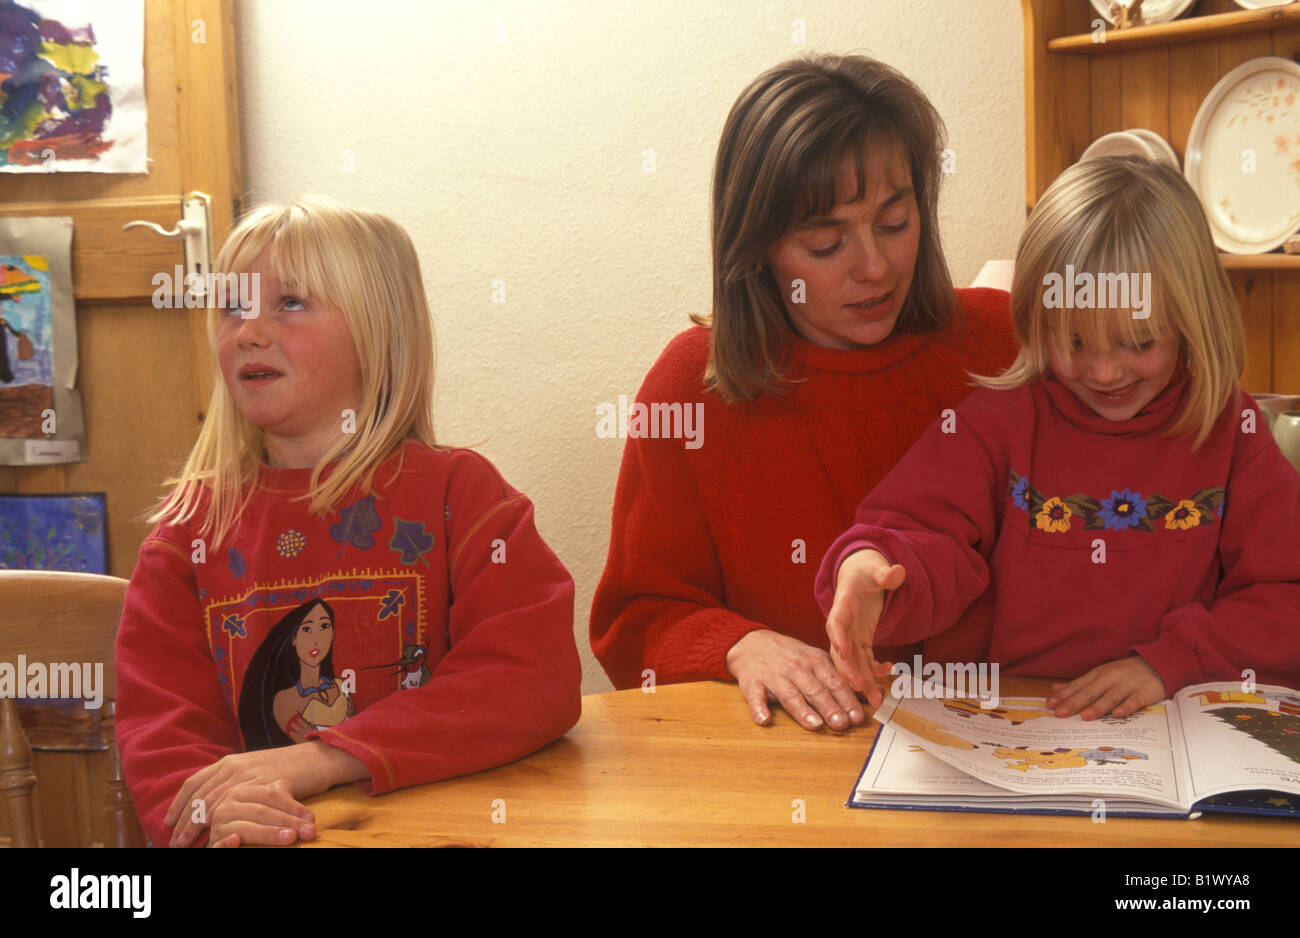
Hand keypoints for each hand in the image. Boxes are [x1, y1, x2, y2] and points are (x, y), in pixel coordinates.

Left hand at [166, 741, 365, 846]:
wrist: (317, 759)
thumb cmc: (288, 767)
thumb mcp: (255, 769)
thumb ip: (235, 781)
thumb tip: (218, 799)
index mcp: (229, 762)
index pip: (194, 783)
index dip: (178, 804)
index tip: (168, 822)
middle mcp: (233, 767)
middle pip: (199, 797)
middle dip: (183, 822)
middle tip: (175, 842)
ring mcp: (247, 776)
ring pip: (211, 804)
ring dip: (196, 827)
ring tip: (188, 845)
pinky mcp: (261, 786)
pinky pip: (234, 807)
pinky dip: (220, 823)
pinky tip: (215, 835)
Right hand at [208, 779, 315, 847]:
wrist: (237, 841)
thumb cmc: (255, 822)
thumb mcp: (266, 806)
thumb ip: (275, 794)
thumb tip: (286, 784)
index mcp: (240, 791)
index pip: (269, 795)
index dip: (292, 806)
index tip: (311, 818)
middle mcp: (227, 806)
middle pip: (261, 811)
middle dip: (288, 821)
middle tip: (310, 831)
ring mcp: (218, 825)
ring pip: (246, 828)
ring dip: (269, 833)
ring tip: (291, 837)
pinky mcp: (214, 843)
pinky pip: (218, 844)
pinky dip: (226, 843)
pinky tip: (236, 841)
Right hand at [725, 630, 865, 731]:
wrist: (752, 644)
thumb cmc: (790, 656)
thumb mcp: (817, 660)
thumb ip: (843, 678)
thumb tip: (876, 691)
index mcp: (814, 662)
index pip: (834, 682)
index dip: (847, 699)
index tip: (858, 716)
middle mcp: (796, 668)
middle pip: (814, 689)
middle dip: (829, 707)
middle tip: (841, 723)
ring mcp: (774, 676)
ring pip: (789, 694)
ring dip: (802, 710)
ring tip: (814, 724)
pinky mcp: (752, 683)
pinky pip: (755, 696)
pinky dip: (759, 708)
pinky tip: (764, 719)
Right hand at [824, 548, 905, 706]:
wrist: (860, 575)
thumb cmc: (865, 570)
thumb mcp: (874, 567)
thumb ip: (885, 573)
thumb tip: (897, 571)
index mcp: (842, 605)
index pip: (836, 622)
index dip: (837, 637)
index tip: (842, 651)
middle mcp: (843, 624)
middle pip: (841, 649)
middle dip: (848, 669)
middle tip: (857, 685)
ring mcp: (851, 634)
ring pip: (852, 661)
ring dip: (862, 680)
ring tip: (873, 699)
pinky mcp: (860, 640)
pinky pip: (864, 660)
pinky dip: (873, 670)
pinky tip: (888, 673)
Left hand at [1046, 656, 1166, 719]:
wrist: (1157, 664)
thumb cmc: (1124, 673)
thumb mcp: (1100, 674)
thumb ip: (1079, 684)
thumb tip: (1055, 689)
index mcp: (1098, 674)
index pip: (1078, 685)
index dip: (1064, 695)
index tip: (1050, 704)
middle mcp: (1111, 678)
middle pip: (1090, 692)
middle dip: (1074, 702)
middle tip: (1060, 713)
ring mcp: (1127, 684)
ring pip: (1110, 696)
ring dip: (1097, 707)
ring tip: (1085, 716)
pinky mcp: (1144, 692)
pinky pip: (1134, 701)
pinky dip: (1126, 707)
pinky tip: (1117, 715)